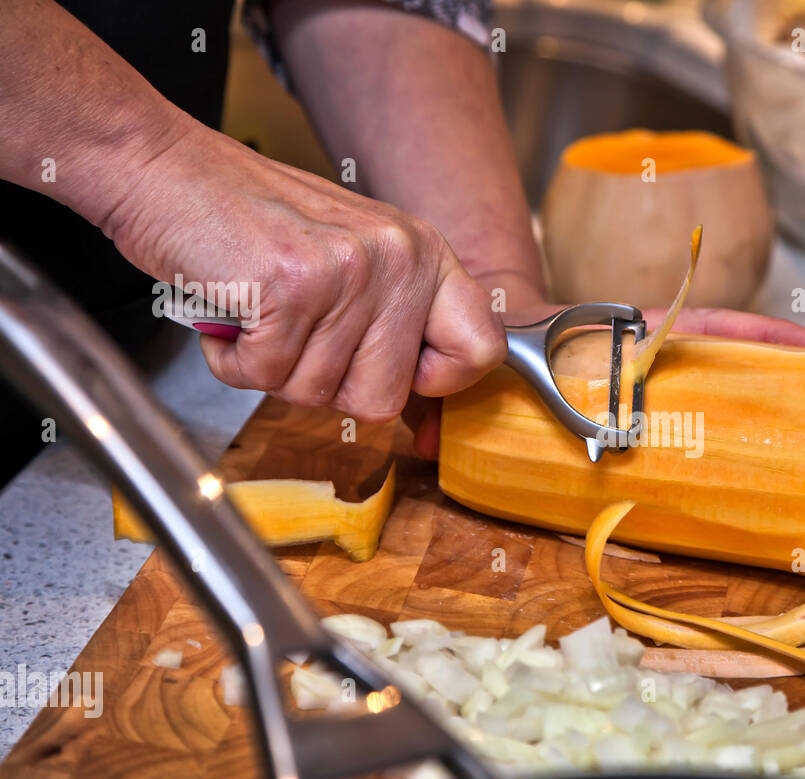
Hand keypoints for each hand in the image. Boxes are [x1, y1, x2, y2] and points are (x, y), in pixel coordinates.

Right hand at [104, 120, 505, 420]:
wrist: (163, 168)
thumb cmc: (251, 223)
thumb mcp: (352, 263)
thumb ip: (395, 329)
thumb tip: (427, 424)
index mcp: (424, 252)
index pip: (481, 349)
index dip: (434, 383)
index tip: (395, 373)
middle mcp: (398, 257)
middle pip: (382, 396)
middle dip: (326, 384)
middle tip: (295, 333)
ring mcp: (348, 270)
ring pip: (318, 394)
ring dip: (273, 369)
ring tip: (261, 311)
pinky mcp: (291, 285)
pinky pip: (266, 376)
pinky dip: (234, 362)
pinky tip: (234, 314)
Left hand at [403, 305, 804, 469]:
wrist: (500, 344)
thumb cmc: (508, 346)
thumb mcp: (493, 360)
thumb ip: (459, 392)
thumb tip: (419, 433)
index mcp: (640, 339)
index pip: (717, 330)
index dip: (776, 344)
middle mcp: (672, 362)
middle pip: (763, 364)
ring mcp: (681, 390)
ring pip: (760, 397)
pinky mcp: (678, 418)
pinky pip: (734, 430)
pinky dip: (773, 447)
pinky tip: (802, 476)